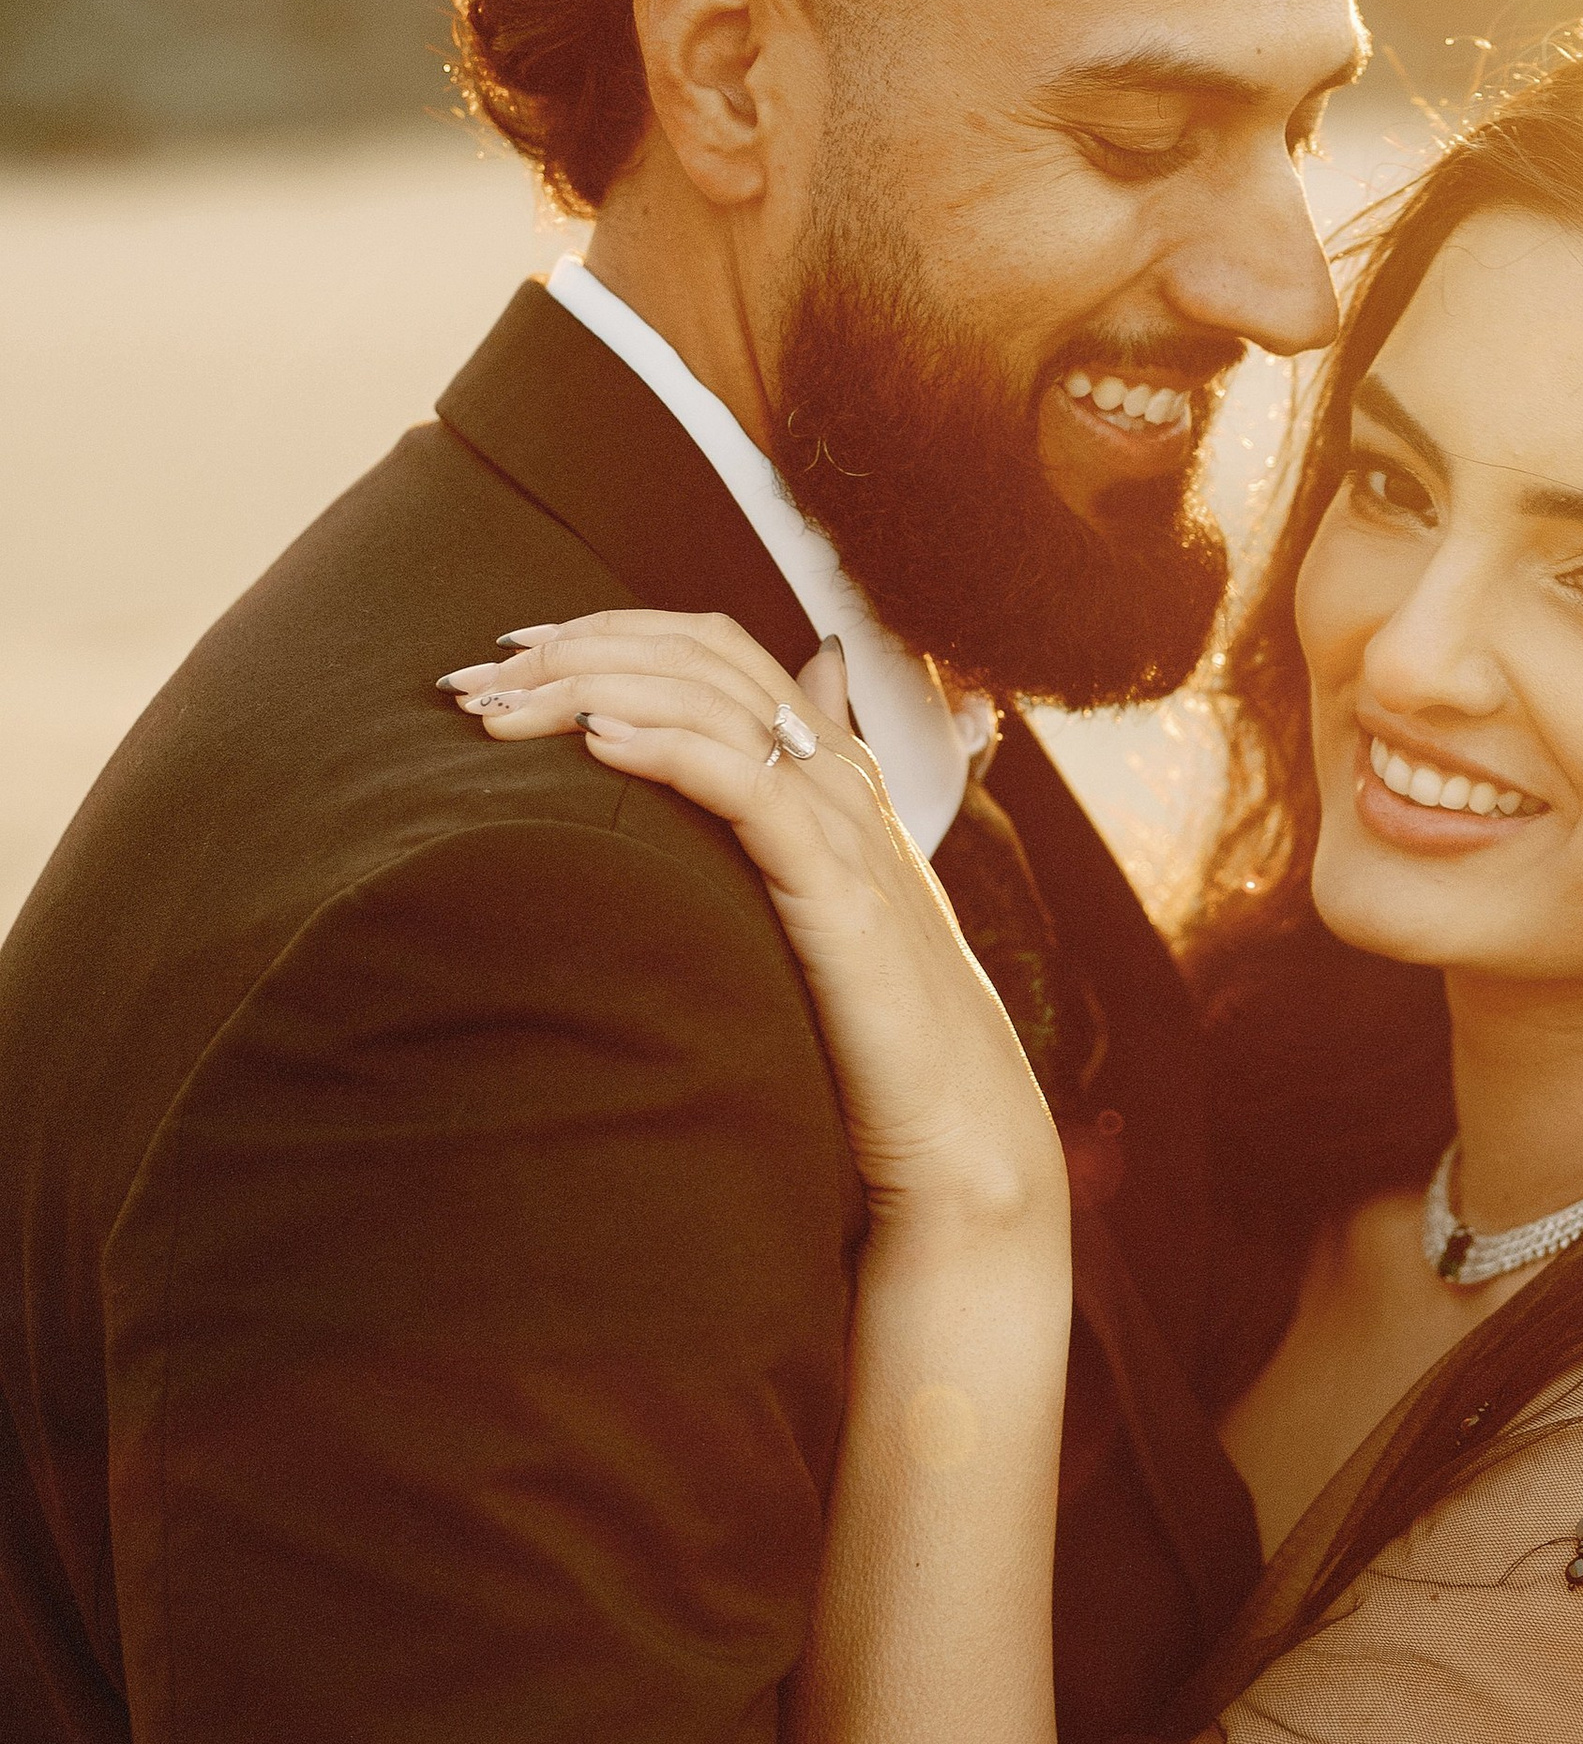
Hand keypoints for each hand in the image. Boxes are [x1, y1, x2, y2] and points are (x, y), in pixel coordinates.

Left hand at [440, 612, 1065, 1245]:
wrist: (951, 1115)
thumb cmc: (873, 1017)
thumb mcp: (822, 896)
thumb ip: (787, 809)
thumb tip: (778, 728)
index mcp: (833, 766)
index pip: (712, 646)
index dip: (606, 629)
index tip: (507, 652)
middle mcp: (839, 774)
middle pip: (698, 657)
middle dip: (573, 651)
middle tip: (470, 681)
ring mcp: (843, 823)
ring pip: (709, 703)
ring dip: (591, 689)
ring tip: (499, 711)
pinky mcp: (836, 886)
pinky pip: (746, 784)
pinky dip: (667, 748)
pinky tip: (595, 741)